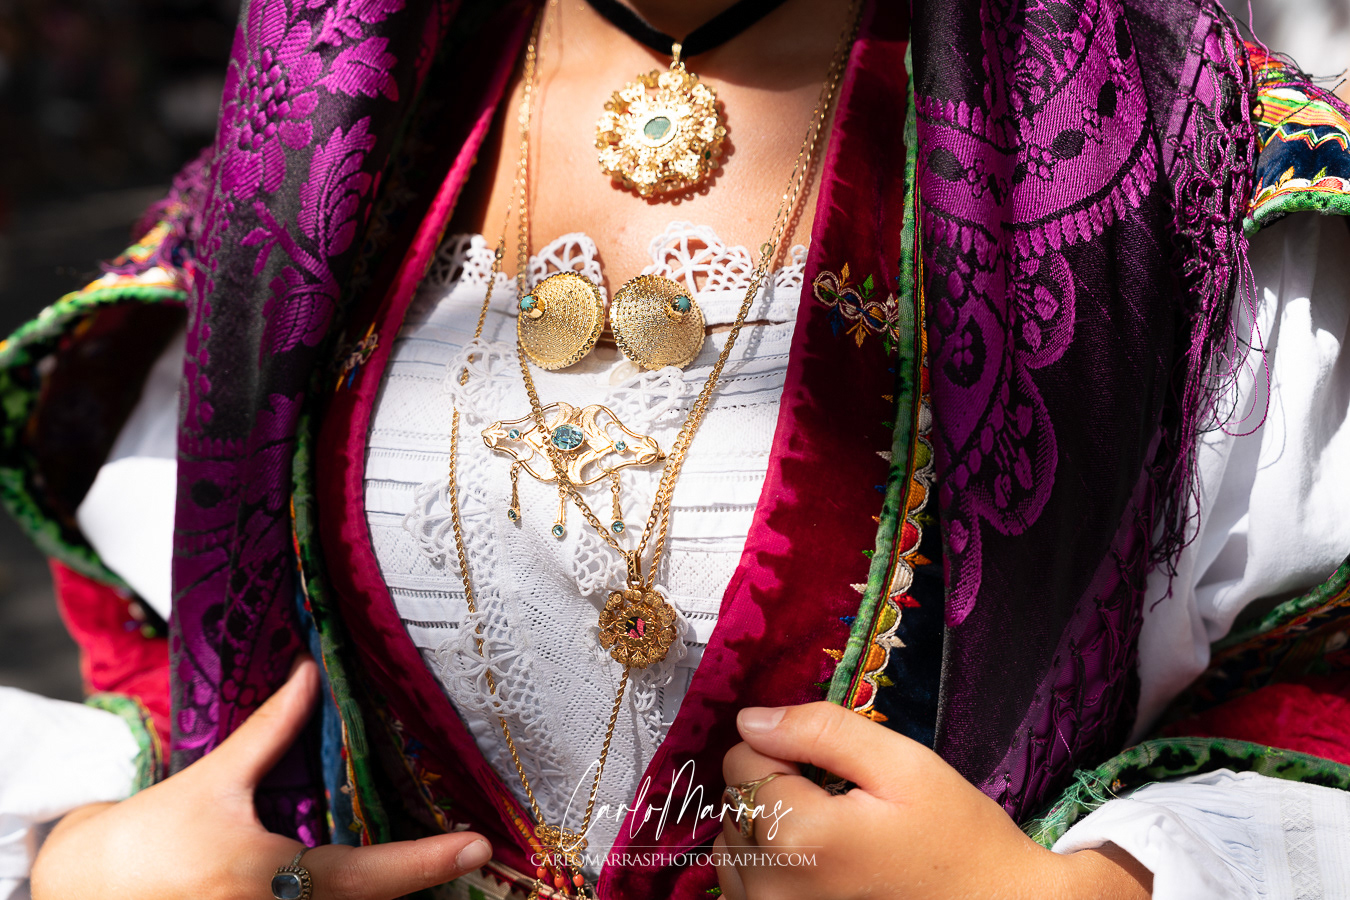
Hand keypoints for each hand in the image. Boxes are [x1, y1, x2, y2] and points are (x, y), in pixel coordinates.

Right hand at [31, 657, 493, 899]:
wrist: (83, 889)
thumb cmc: (150, 835)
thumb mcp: (216, 779)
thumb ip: (271, 731)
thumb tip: (310, 674)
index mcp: (266, 877)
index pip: (367, 874)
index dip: (426, 862)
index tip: (479, 846)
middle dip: (414, 881)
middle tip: (462, 851)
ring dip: (381, 891)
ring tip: (426, 862)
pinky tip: (372, 880)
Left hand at [715, 702, 1151, 899]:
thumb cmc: (956, 839)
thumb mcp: (902, 765)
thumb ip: (822, 731)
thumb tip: (752, 719)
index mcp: (799, 834)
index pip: (741, 756)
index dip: (785, 746)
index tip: (831, 765)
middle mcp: (771, 883)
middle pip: (735, 799)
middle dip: (777, 786)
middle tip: (840, 802)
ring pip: (733, 840)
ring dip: (768, 826)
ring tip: (831, 835)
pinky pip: (743, 882)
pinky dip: (769, 865)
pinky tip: (820, 865)